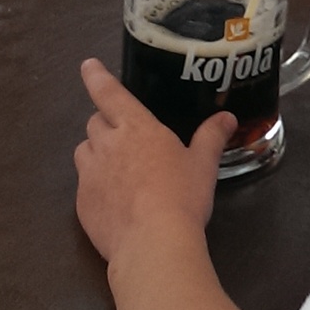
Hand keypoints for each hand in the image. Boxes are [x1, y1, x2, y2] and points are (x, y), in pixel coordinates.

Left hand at [74, 59, 235, 265]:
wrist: (152, 243)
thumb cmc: (181, 197)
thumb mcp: (203, 165)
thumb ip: (211, 137)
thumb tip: (227, 117)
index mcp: (136, 127)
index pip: (109, 93)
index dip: (97, 77)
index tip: (87, 65)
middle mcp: (107, 144)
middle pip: (95, 122)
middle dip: (106, 124)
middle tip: (126, 140)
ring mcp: (90, 174)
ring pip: (84, 152)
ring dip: (97, 153)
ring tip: (118, 171)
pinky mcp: (82, 202)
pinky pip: (84, 184)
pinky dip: (96, 186)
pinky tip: (115, 202)